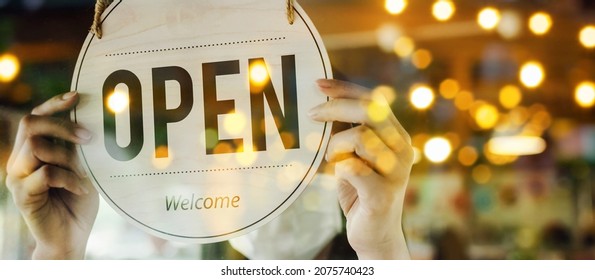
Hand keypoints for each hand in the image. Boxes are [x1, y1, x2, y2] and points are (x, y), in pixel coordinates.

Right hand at [5, 92, 98, 258]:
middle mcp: (19, 161)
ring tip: (85, 172)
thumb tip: (90, 118)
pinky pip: (46, 174)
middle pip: (30, 124)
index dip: (53, 103)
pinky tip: (82, 188)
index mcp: (32, 151)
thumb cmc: (78, 201)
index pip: (34, 117)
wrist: (71, 238)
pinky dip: (70, 178)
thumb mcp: (82, 167)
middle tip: (89, 137)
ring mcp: (18, 178)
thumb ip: (78, 147)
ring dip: (67, 156)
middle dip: (62, 124)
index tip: (77, 96)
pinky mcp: (23, 195)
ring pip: (37, 147)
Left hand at [309, 79, 412, 258]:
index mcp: (397, 136)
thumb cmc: (361, 191)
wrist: (377, 234)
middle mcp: (403, 149)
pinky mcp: (382, 194)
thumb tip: (323, 102)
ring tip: (333, 159)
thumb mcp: (356, 155)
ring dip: (336, 145)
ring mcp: (396, 172)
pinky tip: (340, 175)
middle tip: (311, 115)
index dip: (344, 89)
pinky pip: (353, 167)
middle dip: (335, 107)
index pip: (374, 100)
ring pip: (360, 137)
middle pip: (370, 111)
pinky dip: (339, 167)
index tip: (318, 84)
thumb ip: (349, 131)